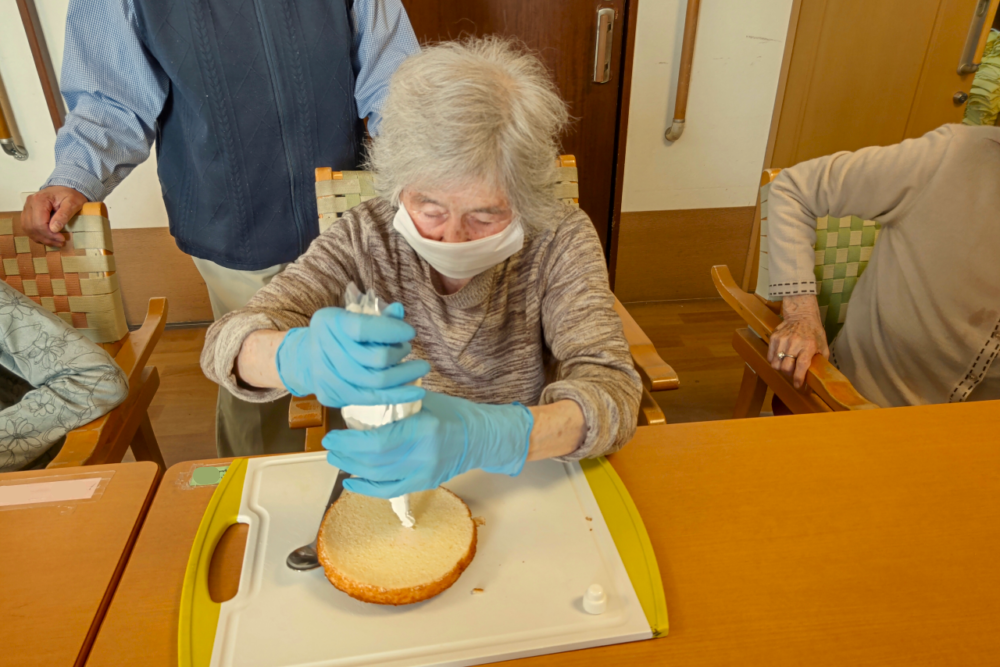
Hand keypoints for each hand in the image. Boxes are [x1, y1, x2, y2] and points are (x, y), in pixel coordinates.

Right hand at [21, 186, 87, 246]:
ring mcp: (27, 208)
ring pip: (28, 229)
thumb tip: (54, 229)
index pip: (39, 223)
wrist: (65, 188)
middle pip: (32, 227)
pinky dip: (37, 235)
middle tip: (60, 243)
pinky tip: (48, 238)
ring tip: (55, 242)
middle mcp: (29, 203)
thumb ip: (64, 215)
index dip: (49, 234)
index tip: (62, 239)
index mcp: (39, 200)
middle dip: (46, 238)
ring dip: (41, 238)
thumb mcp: (73, 203)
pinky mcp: (28, 213)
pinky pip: (28, 227)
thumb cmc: (70, 194)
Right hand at [275, 303, 429, 406]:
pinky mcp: (332, 396)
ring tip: (420, 368)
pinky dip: (397, 395)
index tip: (410, 332)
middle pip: (374, 359)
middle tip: (408, 349)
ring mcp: (326, 376)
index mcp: (329, 322)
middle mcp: (324, 349)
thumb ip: (379, 316)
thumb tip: (400, 310)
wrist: (306, 358)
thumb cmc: (339, 333)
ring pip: (375, 382)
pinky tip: (416, 391)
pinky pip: (370, 399)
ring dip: (404, 376)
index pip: (364, 329)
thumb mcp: (355, 316)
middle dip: (399, 353)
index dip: (392, 331)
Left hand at [325, 391, 533, 497]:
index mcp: (422, 430)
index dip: (350, 443)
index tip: (333, 436)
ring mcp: (424, 473)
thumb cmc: (452, 413)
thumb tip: (359, 404)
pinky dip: (367, 488)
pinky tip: (352, 481)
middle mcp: (422, 455)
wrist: (480, 436)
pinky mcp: (424, 483)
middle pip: (374, 462)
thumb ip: (394, 405)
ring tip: (337, 459)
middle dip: (346, 456)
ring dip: (352, 469)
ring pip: (378, 478)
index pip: (377, 442)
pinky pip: (390, 491)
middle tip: (331, 446)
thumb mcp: (423, 400)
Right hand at [768, 294, 828, 388]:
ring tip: (786, 366)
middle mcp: (794, 343)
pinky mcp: (774, 337)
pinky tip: (781, 359)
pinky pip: (770, 356)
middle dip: (789, 375)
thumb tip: (821, 377)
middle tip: (793, 374)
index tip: (799, 386)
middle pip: (785, 367)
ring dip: (781, 368)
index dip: (798, 379)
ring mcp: (782, 340)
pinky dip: (775, 361)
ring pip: (775, 364)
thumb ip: (820, 361)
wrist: (802, 315)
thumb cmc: (814, 332)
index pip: (801, 366)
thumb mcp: (823, 346)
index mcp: (808, 346)